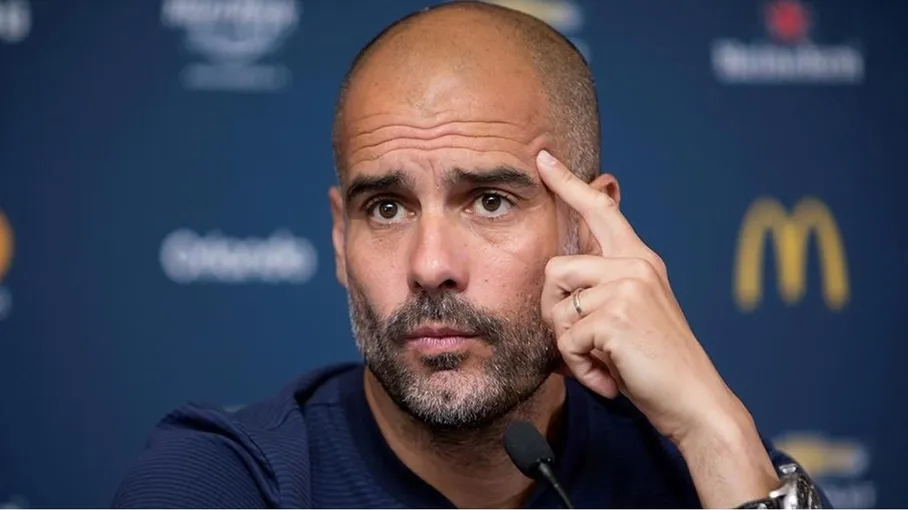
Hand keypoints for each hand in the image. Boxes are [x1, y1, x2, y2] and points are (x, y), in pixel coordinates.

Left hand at [537, 150, 739, 442]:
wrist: (694, 401)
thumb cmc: (655, 364)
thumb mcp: (631, 314)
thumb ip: (603, 288)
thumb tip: (560, 278)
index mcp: (640, 261)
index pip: (600, 210)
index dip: (568, 184)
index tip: (542, 157)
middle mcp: (635, 265)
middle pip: (554, 270)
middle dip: (555, 313)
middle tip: (584, 344)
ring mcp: (627, 287)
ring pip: (556, 308)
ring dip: (569, 346)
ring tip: (603, 361)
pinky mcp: (616, 315)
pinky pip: (566, 339)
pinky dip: (580, 367)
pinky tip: (608, 376)